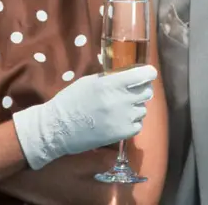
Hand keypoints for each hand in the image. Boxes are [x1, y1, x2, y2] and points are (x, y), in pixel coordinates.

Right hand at [12, 65, 156, 169]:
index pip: (142, 74)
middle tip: (132, 91)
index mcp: (110, 84)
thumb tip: (126, 74)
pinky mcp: (122, 134)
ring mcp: (122, 118)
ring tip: (120, 109)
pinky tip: (119, 120)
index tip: (148, 73)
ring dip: (135, 107)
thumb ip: (109, 78)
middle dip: (141, 89)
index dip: (148, 72)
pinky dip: (132, 122)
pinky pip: (138, 125)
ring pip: (143, 109)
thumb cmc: (70, 101)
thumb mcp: (89, 82)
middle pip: (147, 92)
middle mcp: (120, 100)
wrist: (59, 128)